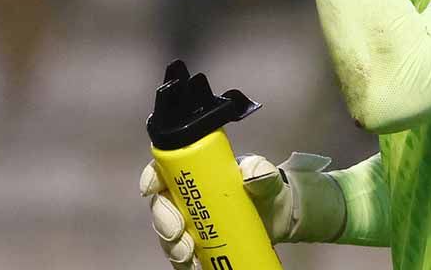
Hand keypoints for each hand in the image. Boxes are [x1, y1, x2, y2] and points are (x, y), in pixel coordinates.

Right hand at [140, 152, 346, 268]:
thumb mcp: (266, 176)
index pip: (165, 171)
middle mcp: (187, 199)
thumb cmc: (265, 187)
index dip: (152, 177)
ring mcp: (191, 224)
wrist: (279, 214)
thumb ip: (260, 170)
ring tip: (187, 252)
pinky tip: (194, 265)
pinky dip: (185, 264)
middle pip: (162, 207)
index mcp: (196, 174)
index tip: (151, 188)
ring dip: (172, 246)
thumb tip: (251, 173)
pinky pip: (184, 258)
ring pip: (168, 236)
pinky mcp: (199, 247)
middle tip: (176, 231)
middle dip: (163, 219)